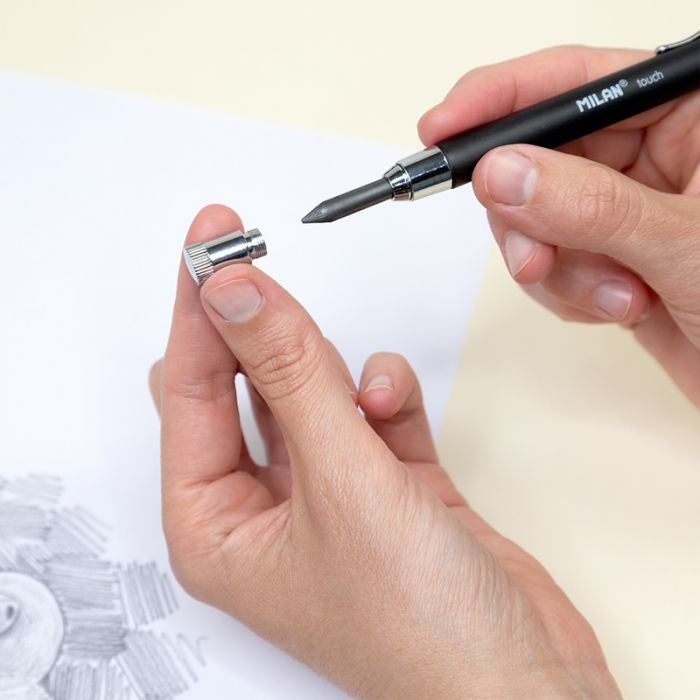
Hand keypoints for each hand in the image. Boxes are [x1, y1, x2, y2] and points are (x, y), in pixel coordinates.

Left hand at [150, 204, 620, 697]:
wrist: (524, 680)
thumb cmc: (422, 631)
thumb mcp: (341, 481)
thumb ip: (288, 376)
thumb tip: (232, 296)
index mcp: (216, 528)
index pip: (189, 394)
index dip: (196, 311)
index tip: (207, 241)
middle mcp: (265, 511)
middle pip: (242, 387)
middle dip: (256, 329)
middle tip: (253, 257)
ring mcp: (330, 496)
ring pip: (308, 394)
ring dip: (326, 368)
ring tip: (342, 373)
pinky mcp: (386, 487)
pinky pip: (367, 414)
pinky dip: (380, 396)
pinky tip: (388, 404)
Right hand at [419, 46, 699, 405]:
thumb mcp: (685, 246)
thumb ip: (590, 206)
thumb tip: (502, 172)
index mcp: (690, 113)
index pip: (575, 81)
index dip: (498, 101)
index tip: (440, 129)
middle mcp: (652, 155)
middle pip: (538, 158)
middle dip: (528, 216)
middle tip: (534, 257)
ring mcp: (623, 210)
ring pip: (534, 219)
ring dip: (556, 267)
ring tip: (610, 296)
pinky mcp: (607, 257)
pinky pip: (549, 264)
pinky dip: (569, 294)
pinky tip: (617, 308)